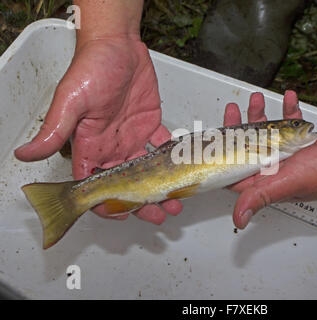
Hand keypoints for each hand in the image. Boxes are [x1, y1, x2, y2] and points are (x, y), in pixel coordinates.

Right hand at [14, 37, 181, 223]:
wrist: (118, 45)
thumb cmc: (92, 66)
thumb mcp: (71, 101)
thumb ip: (54, 131)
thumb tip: (24, 155)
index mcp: (90, 146)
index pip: (95, 186)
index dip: (107, 205)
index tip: (123, 216)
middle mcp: (111, 146)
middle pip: (126, 185)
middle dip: (142, 203)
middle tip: (160, 214)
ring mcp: (132, 137)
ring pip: (147, 171)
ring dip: (161, 186)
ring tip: (177, 198)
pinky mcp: (150, 124)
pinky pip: (162, 146)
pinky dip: (172, 158)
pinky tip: (183, 168)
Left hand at [223, 90, 316, 228]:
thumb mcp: (289, 181)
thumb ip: (261, 196)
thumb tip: (239, 219)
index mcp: (269, 182)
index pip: (235, 172)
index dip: (221, 156)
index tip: (214, 138)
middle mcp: (277, 170)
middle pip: (247, 148)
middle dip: (238, 127)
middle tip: (234, 110)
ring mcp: (290, 155)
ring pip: (266, 133)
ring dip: (260, 115)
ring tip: (258, 99)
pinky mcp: (303, 142)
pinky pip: (289, 124)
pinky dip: (287, 111)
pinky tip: (289, 99)